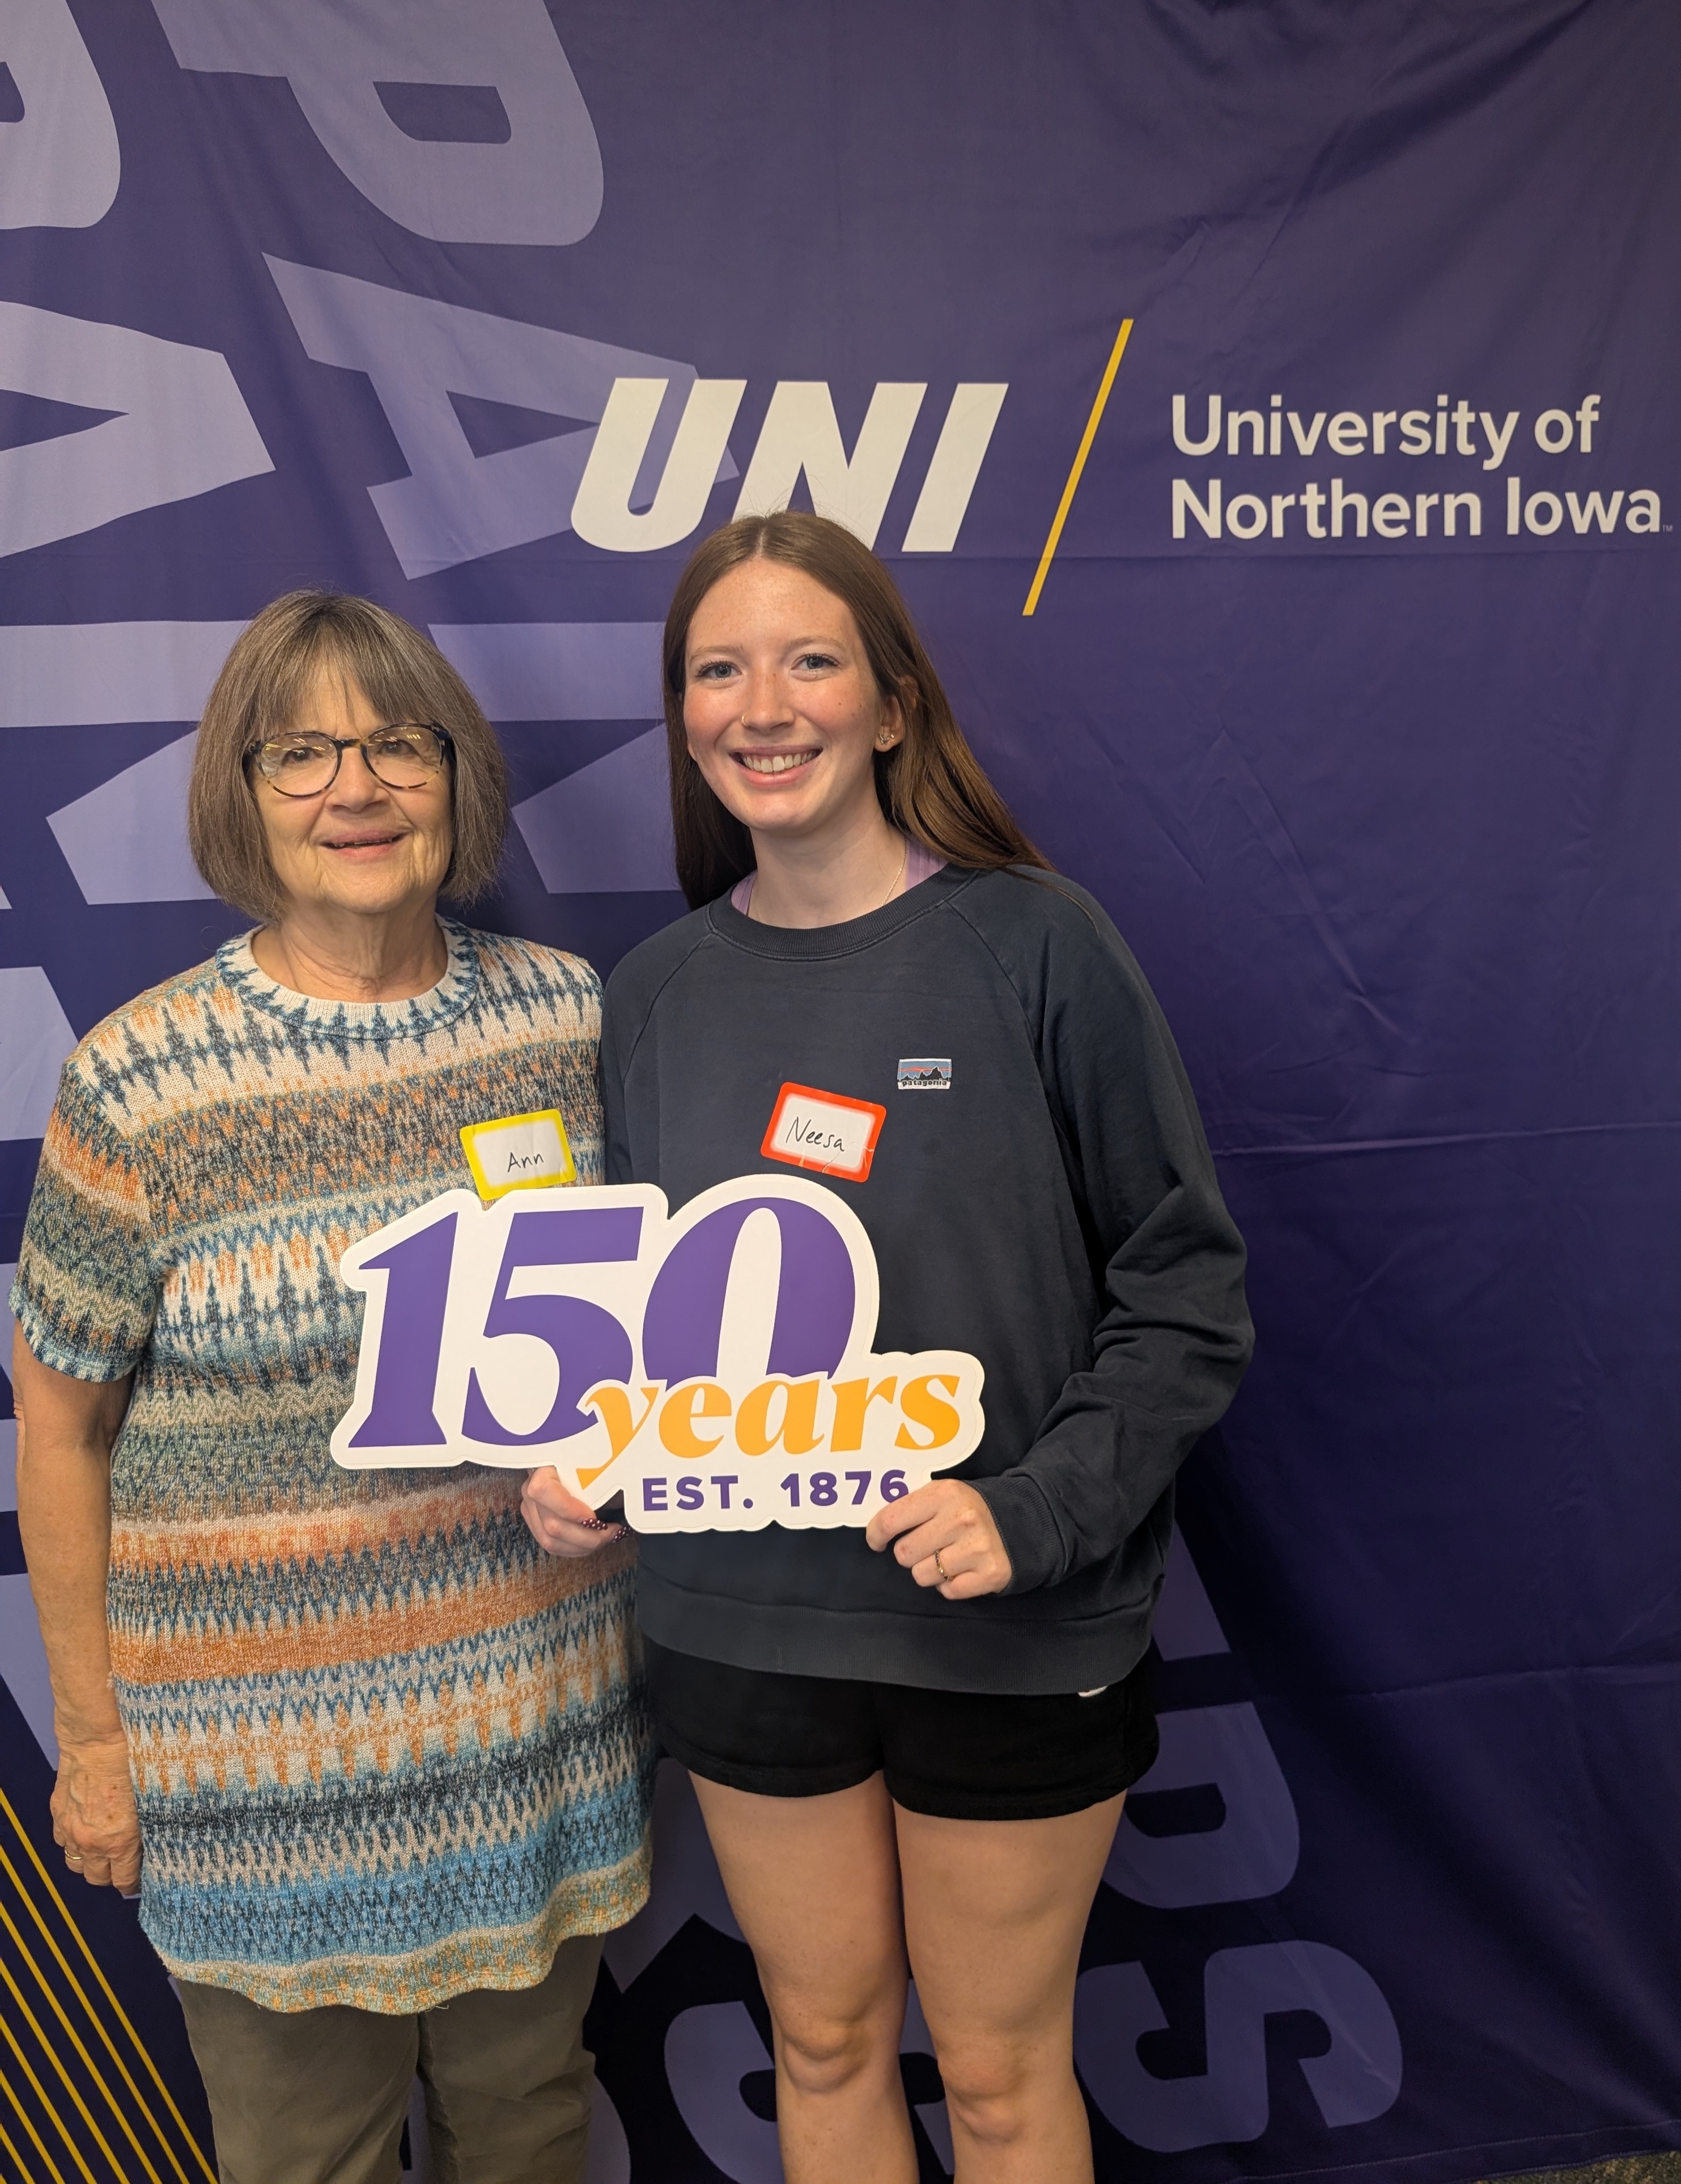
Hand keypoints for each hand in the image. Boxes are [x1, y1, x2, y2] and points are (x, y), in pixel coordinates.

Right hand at [52, 1734, 140, 1890]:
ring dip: (88, 1862)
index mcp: (119, 1842)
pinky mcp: (58, 1814)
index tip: (138, 1882)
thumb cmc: (132, 1763)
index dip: (132, 1884)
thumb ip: (151, 1826)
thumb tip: (156, 1840)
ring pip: (75, 1864)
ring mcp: (71, 1829)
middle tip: (121, 1867)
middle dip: (110, 1876)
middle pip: (96, 1878)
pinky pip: (62, 1841)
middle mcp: (91, 1842)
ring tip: (102, 1854)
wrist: (97, 1741)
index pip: (123, 1880)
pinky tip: (85, 1831)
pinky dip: (72, 1841)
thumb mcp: (153, 1800)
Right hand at [521, 1467, 628, 1557]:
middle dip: (587, 1536)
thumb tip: (621, 1495)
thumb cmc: (591, 1462)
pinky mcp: (536, 1522)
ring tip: (605, 1538)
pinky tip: (592, 1543)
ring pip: (550, 1541)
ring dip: (583, 1546)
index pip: (544, 1490)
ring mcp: (531, 1508)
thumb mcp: (598, 1464)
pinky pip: (552, 1545)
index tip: (595, 1518)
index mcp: (542, 1467)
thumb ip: (604, 1478)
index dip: (570, 1510)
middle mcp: (530, 1488)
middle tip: (611, 1532)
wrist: (577, 1462)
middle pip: (551, 1525)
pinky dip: (575, 1548)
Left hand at [866, 1479, 1012, 1599]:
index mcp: (944, 1494)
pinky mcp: (990, 1574)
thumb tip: (877, 1528)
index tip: (877, 1541)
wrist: (1024, 1522)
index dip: (876, 1534)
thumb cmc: (972, 1509)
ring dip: (929, 1571)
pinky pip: (947, 1592)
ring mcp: (977, 1548)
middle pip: (904, 1553)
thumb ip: (914, 1506)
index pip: (891, 1520)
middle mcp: (960, 1519)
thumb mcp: (945, 1494)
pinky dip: (950, 1585)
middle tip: (927, 1546)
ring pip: (922, 1576)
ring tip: (947, 1558)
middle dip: (910, 1553)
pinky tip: (963, 1569)